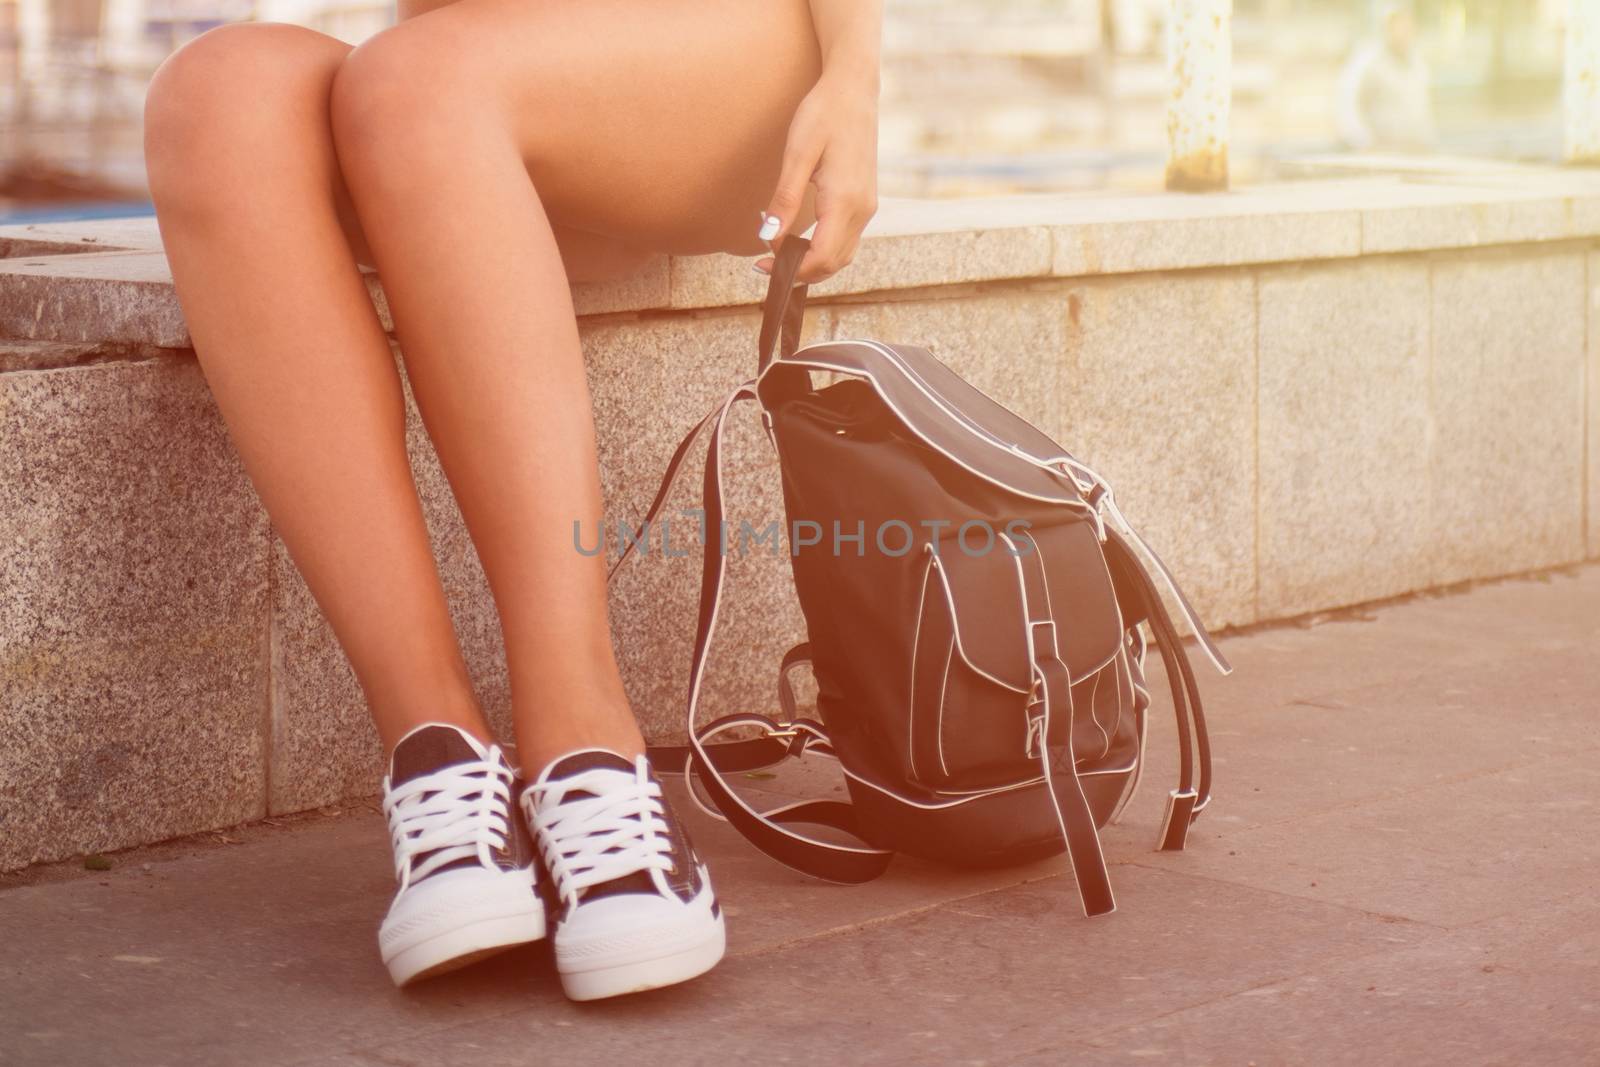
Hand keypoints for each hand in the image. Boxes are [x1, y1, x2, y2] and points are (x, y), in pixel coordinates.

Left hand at [757, 67, 878, 284]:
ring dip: (812, 264)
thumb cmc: (823, 115)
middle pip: (832, 264)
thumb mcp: (797, 155)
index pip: (820, 257)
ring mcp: (867, 207)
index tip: (760, 265)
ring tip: (779, 254)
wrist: (853, 90)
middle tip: (763, 264)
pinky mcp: (865, 201)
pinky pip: (846, 240)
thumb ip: (784, 200)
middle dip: (799, 272)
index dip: (789, 270)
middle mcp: (862, 210)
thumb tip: (767, 236)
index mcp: (845, 201)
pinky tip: (801, 241)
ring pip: (842, 256)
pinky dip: (824, 251)